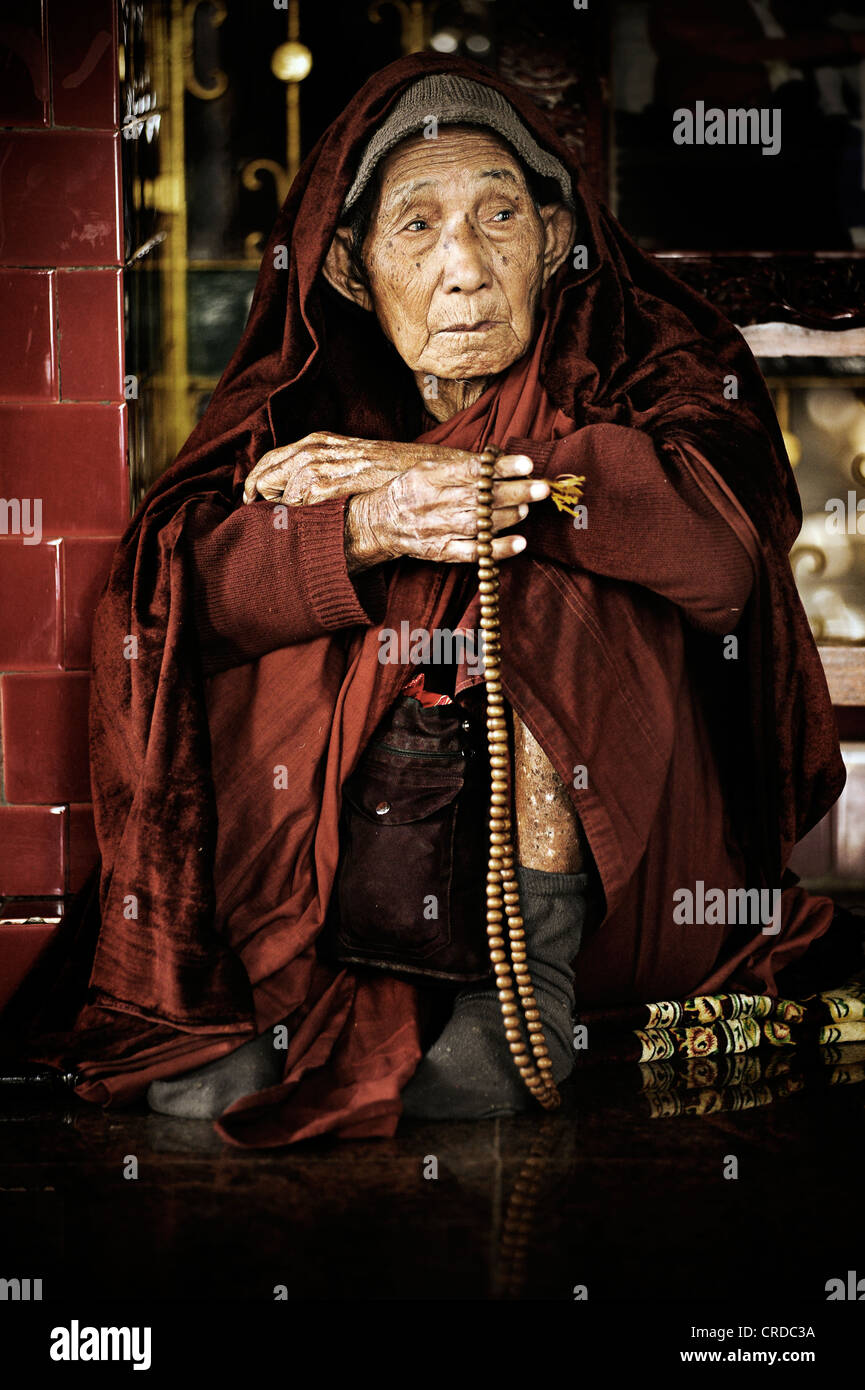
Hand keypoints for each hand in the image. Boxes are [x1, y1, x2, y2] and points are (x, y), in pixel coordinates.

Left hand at [242, 432, 487, 506]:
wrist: (422, 473)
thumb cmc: (392, 474)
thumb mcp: (354, 467)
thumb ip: (330, 476)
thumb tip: (304, 496)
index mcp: (321, 442)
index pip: (275, 457)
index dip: (259, 478)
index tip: (252, 498)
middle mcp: (319, 448)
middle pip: (270, 466)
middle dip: (257, 489)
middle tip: (250, 509)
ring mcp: (328, 462)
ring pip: (283, 481)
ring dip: (274, 501)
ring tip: (271, 518)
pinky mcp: (337, 478)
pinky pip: (303, 495)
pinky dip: (294, 509)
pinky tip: (294, 521)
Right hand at [345, 451, 548, 571]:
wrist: (378, 522)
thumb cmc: (409, 490)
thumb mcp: (426, 468)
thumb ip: (458, 464)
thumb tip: (496, 459)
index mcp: (431, 476)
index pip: (472, 470)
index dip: (501, 467)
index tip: (526, 464)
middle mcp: (435, 502)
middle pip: (482, 498)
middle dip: (516, 492)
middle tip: (542, 488)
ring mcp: (438, 529)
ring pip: (480, 524)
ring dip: (508, 517)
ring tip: (527, 509)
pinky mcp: (441, 552)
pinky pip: (473, 553)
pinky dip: (497, 549)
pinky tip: (519, 543)